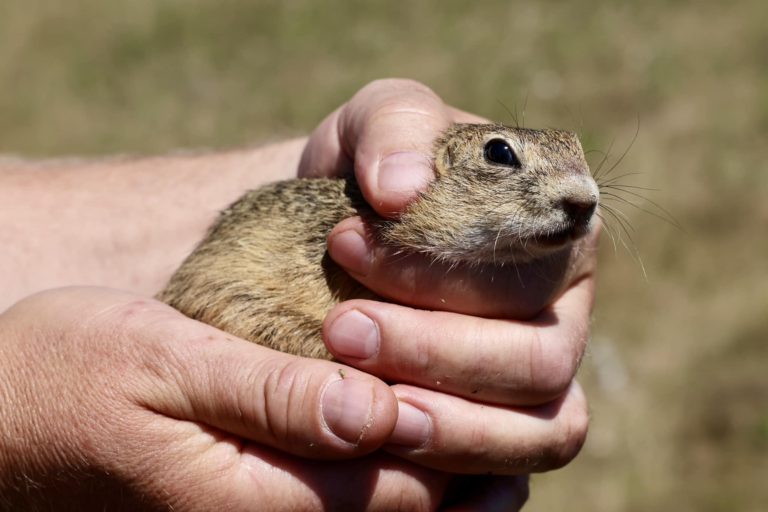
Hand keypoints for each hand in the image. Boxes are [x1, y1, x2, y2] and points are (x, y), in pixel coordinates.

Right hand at [1, 287, 525, 509]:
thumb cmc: (67, 374)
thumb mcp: (161, 364)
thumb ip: (271, 394)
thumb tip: (375, 409)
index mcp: (250, 499)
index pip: (393, 487)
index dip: (456, 437)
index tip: (505, 385)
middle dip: (470, 464)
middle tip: (532, 406)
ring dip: (447, 478)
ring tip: (504, 429)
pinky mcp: (248, 504)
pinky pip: (343, 504)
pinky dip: (396, 475)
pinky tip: (417, 432)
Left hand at [301, 79, 594, 473]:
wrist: (339, 233)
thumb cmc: (371, 178)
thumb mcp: (375, 125)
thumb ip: (396, 127)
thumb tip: (402, 189)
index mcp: (555, 236)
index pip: (525, 269)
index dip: (439, 272)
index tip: (346, 244)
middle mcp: (563, 313)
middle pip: (540, 360)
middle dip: (435, 351)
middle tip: (341, 331)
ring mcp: (541, 382)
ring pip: (540, 432)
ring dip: (451, 428)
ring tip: (363, 407)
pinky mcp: (508, 432)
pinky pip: (513, 480)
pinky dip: (465, 480)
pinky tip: (396, 461)